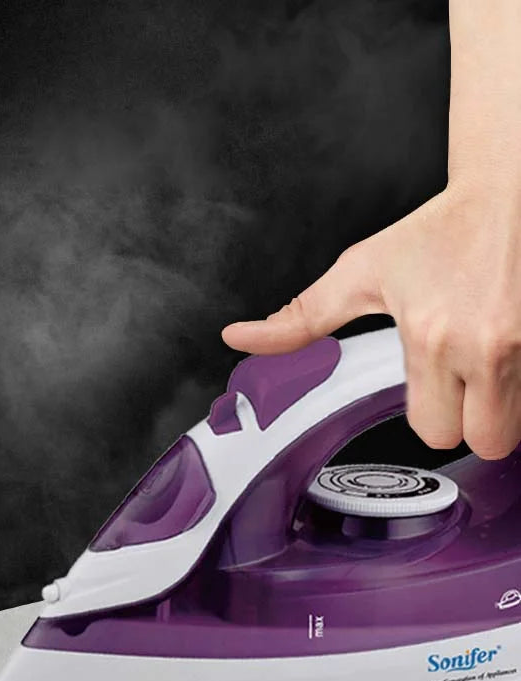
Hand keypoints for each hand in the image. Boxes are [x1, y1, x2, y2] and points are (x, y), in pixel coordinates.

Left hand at [221, 183, 520, 459]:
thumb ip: (302, 318)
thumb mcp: (362, 270)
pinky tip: (514, 354)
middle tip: (465, 386)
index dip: (430, 416)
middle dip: (470, 423)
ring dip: (503, 411)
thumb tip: (239, 339)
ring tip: (489, 368)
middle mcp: (487, 346)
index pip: (432, 431)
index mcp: (433, 337)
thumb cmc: (439, 231)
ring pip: (518, 428)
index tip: (432, 387)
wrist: (509, 188)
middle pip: (483, 441)